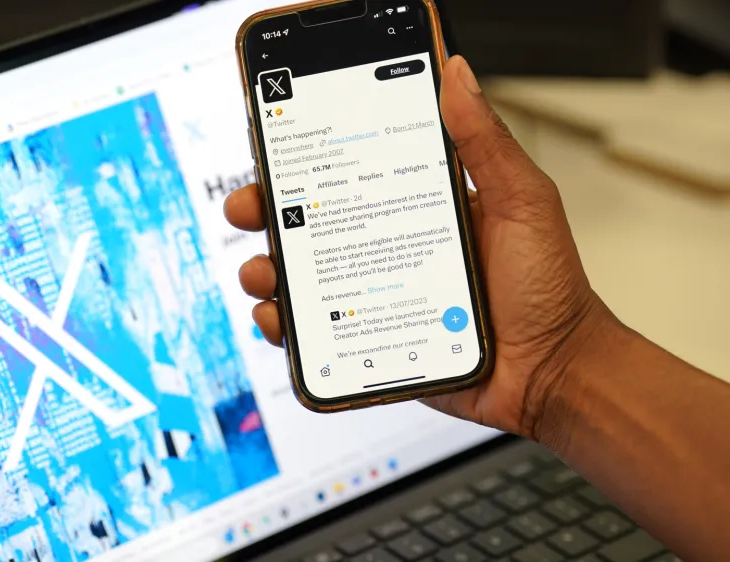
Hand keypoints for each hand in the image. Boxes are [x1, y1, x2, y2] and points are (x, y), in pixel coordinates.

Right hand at [224, 55, 616, 439]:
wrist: (553, 373)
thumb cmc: (548, 288)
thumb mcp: (522, 202)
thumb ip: (486, 143)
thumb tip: (456, 74)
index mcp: (417, 209)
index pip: (349, 177)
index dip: (304, 164)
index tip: (275, 151)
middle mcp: (389, 249)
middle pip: (311, 226)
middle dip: (267, 214)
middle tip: (249, 210)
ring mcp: (376, 297)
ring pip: (303, 280)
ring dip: (267, 271)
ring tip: (263, 271)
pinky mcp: (372, 341)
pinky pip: (316, 335)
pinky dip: (286, 328)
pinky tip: (282, 321)